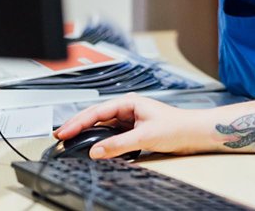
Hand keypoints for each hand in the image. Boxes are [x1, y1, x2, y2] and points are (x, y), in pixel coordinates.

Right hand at [54, 93, 200, 157]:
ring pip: (103, 126)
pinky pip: (111, 135)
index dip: (78, 122)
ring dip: (88, 133)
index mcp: (129, 102)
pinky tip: (92, 146)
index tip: (64, 132)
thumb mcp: (145, 136)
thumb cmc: (177, 126)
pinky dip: (100, 141)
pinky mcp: (133, 132)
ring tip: (71, 141)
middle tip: (60, 136)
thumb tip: (96, 151)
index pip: (97, 111)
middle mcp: (128, 109)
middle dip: (77, 125)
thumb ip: (119, 145)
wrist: (194, 134)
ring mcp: (130, 120)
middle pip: (96, 117)